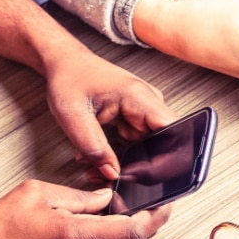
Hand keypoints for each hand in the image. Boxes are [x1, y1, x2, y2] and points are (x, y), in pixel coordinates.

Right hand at [0, 180, 170, 238]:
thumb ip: (79, 195)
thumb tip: (107, 197)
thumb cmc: (2, 230)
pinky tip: (97, 226)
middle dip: (144, 218)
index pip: (137, 229)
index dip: (157, 215)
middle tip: (145, 199)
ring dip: (125, 229)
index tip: (165, 202)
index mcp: (79, 236)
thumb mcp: (37, 194)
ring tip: (115, 209)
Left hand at [44, 49, 177, 179]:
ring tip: (96, 165)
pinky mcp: (137, 119)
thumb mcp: (73, 117)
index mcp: (139, 97)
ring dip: (128, 163)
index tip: (139, 174)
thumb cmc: (69, 79)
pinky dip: (121, 155)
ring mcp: (145, 112)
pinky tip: (101, 156)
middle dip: (141, 167)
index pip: (173, 132)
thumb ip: (94, 148)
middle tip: (110, 175)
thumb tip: (113, 174)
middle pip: (164, 145)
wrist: (65, 63)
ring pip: (150, 149)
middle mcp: (148, 104)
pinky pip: (138, 145)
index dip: (163, 159)